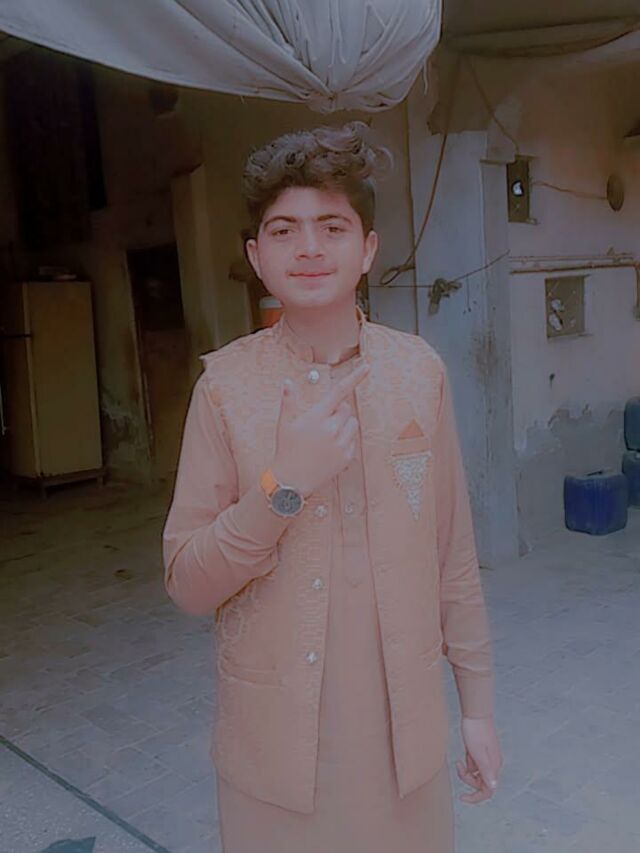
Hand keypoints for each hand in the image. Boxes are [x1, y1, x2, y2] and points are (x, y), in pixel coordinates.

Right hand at [271, 362, 369, 496]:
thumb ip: (289, 401)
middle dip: (337, 412)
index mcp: (316, 417)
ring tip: (326, 437)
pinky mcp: (346, 456)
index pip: (338, 392)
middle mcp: (331, 429)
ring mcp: (340, 443)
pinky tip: (329, 448)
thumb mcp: (284, 424)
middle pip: (345, 409)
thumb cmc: (286, 450)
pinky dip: (345, 440)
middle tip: (321, 423)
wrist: (291, 481)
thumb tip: (288, 382)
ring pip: (352, 423)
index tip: (366, 366)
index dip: (354, 377)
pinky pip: (353, 440)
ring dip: (343, 425)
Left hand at [456, 716, 502, 803]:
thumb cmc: (476, 730)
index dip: (475, 797)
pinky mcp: (484, 751)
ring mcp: (489, 757)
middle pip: (481, 783)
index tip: (462, 797)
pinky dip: (468, 761)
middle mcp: (494, 764)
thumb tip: (493, 788)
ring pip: (477, 773)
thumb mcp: (478, 753)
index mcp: (494, 766)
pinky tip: (466, 752)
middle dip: (467, 779)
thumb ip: (485, 771)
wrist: (476, 712)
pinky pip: (475, 763)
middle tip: (458, 766)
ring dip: (467, 770)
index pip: (487, 791)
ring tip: (461, 758)